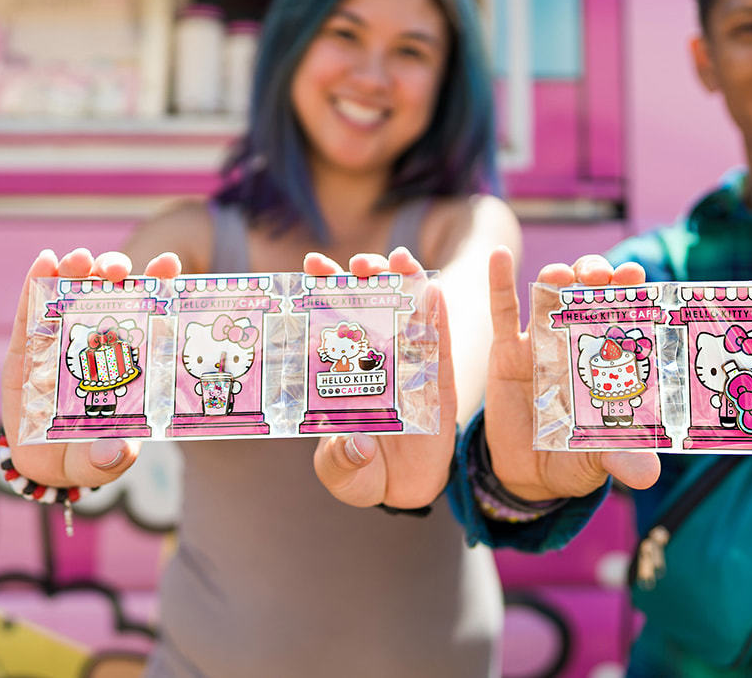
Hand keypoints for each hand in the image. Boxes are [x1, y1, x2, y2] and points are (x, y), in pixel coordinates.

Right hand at [0, 247, 180, 489]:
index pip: (149, 312)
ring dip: (78, 270)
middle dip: (115, 271)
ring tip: (80, 260)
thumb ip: (110, 458)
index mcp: (128, 357)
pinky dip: (37, 283)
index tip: (169, 264)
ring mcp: (61, 338)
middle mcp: (98, 340)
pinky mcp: (26, 346)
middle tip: (117, 269)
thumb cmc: (84, 454)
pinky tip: (44, 262)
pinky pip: (31, 310)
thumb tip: (118, 452)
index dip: (160, 284)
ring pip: (72, 292)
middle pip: (110, 293)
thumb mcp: (99, 460)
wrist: (40, 463)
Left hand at [310, 248, 457, 508]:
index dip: (322, 289)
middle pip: (369, 305)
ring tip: (400, 260)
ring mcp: (408, 365)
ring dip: (405, 282)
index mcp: (341, 371)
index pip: (330, 321)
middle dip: (363, 276)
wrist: (404, 490)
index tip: (312, 263)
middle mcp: (374, 359)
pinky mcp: (438, 378)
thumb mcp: (342, 474)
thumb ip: (340, 462)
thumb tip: (357, 445)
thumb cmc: (362, 473)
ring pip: (407, 313)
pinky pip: (439, 343)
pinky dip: (438, 316)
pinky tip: (435, 290)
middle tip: (358, 262)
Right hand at [481, 249, 661, 502]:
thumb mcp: (601, 460)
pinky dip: (499, 282)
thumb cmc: (575, 459)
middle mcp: (579, 342)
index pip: (627, 313)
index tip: (638, 274)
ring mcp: (542, 342)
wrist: (527, 475)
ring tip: (561, 274)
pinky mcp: (506, 352)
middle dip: (597, 275)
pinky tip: (499, 256)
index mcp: (610, 359)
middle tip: (601, 276)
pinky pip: (502, 313)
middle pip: (590, 293)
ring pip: (550, 294)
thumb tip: (649, 476)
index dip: (633, 289)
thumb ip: (622, 460)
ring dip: (557, 276)